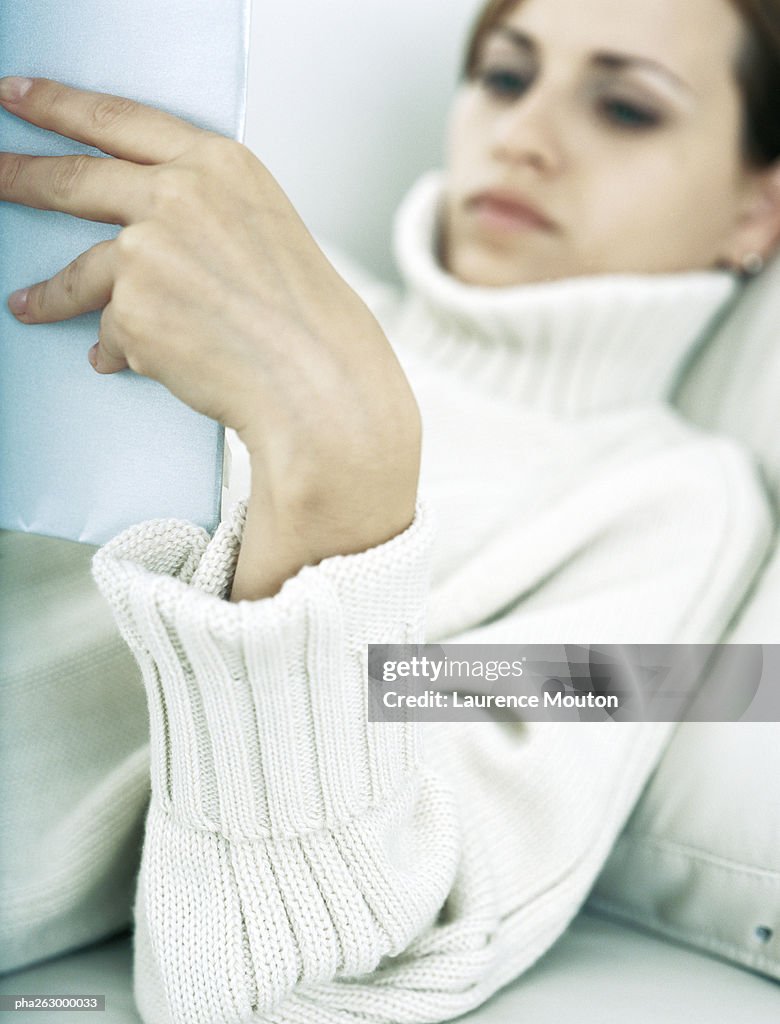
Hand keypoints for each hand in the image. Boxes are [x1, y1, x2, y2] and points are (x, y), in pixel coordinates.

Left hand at [0, 76, 420, 597]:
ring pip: (79, 272)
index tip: (16, 95)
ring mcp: (151, 249)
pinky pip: (109, 333)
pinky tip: (133, 364)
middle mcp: (179, 194)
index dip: (60, 104)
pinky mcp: (133, 308)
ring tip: (26, 306)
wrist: (318, 382)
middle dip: (19, 176)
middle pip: (76, 177)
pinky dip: (120, 351)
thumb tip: (139, 233)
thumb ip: (204, 213)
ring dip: (49, 294)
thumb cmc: (305, 319)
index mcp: (219, 164)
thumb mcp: (263, 232)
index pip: (120, 118)